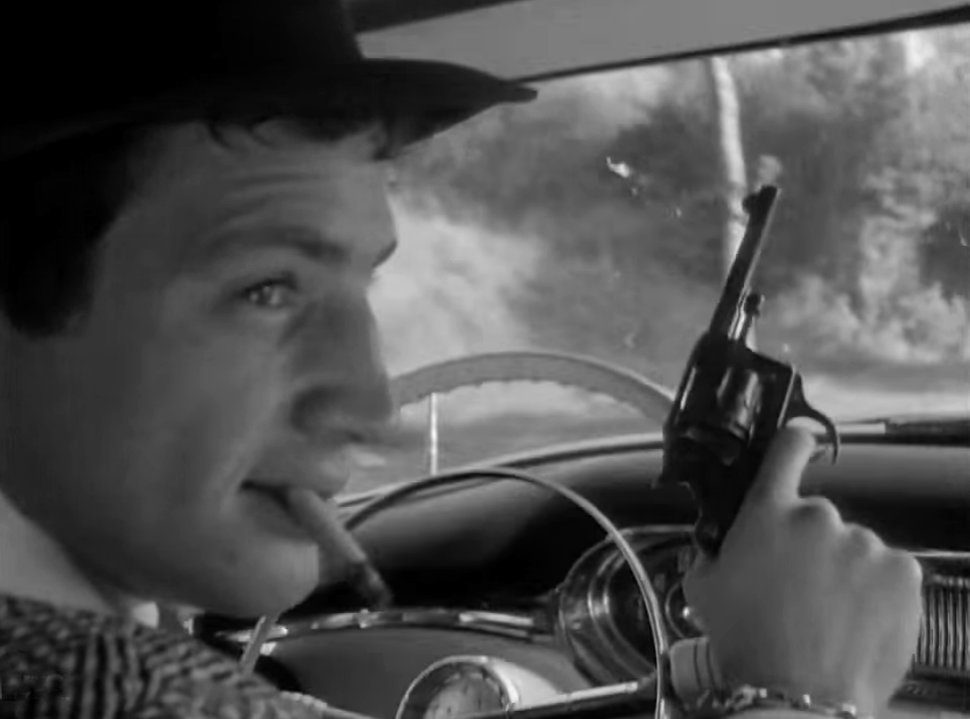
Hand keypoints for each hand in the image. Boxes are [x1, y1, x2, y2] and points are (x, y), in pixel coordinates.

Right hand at [683, 427, 922, 715]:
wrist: (796, 692)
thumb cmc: (746, 642)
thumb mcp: (703, 588)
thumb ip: (713, 551)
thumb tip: (719, 544)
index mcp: (768, 512)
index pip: (786, 449)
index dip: (793, 442)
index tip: (799, 441)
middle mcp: (818, 517)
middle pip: (818, 517)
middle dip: (809, 544)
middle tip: (796, 585)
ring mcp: (864, 544)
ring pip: (854, 549)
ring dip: (844, 570)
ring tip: (827, 613)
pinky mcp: (901, 572)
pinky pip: (888, 572)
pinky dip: (877, 591)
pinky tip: (855, 618)